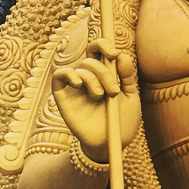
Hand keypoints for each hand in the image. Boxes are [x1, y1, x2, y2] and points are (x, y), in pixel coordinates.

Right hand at [52, 42, 140, 162]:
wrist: (110, 144)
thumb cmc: (121, 122)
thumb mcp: (130, 97)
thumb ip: (127, 76)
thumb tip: (122, 55)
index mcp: (104, 75)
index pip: (98, 51)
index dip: (103, 45)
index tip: (114, 53)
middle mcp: (88, 79)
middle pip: (90, 59)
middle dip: (105, 71)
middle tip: (113, 90)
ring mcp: (75, 88)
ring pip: (79, 68)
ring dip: (93, 78)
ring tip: (100, 96)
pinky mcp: (62, 98)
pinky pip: (58, 76)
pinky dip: (68, 74)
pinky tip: (79, 84)